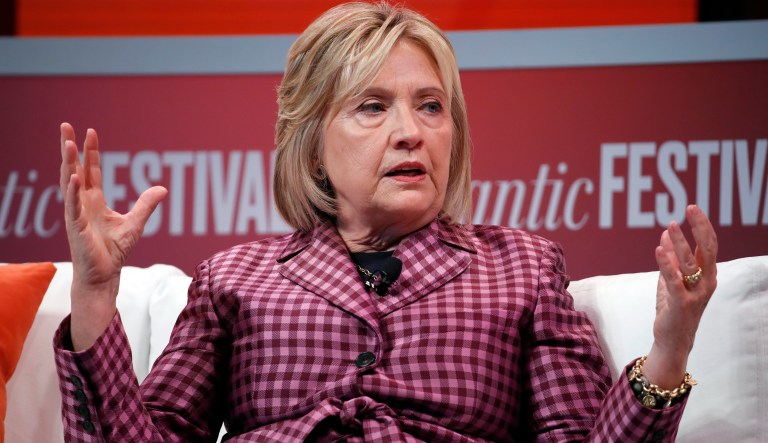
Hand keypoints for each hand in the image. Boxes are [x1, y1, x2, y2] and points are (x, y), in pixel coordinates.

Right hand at [60, 123, 166, 348]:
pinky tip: (73, 176)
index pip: (91, 170)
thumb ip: (146, 204)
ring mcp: (76, 214)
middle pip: (74, 169)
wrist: (104, 275)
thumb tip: (163, 189)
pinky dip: (72, 191)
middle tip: (66, 125)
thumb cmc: (114, 251)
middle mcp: (82, 204)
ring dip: (68, 162)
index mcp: (94, 201)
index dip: (90, 152)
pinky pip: (72, 206)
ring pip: (69, 183)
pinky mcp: (76, 228)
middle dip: (71, 148)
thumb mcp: (135, 223)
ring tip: (68, 143)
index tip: (91, 131)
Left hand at [644, 204, 717, 388]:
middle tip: (690, 208)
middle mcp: (706, 283)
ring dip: (679, 243)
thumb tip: (665, 233)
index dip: (703, 226)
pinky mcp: (681, 303)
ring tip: (671, 225)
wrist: (672, 339)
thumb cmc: (673, 309)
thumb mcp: (671, 279)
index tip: (693, 208)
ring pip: (690, 263)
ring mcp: (696, 294)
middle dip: (700, 228)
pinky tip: (658, 249)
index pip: (710, 246)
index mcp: (707, 275)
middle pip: (707, 250)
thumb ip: (670, 258)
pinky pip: (674, 280)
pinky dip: (666, 264)